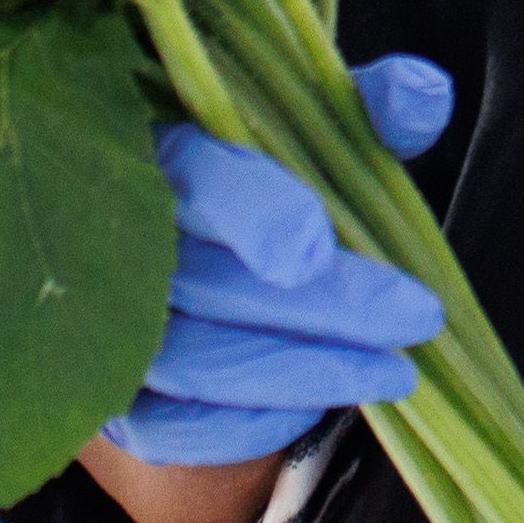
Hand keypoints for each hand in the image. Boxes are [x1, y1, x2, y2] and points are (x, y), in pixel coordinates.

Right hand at [101, 56, 455, 467]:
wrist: (177, 255)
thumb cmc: (250, 181)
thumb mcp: (304, 128)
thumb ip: (361, 108)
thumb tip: (423, 94)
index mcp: (158, 150)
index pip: (198, 180)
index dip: (255, 215)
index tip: (318, 249)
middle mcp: (113, 238)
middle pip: (211, 283)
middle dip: (326, 307)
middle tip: (417, 318)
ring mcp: (100, 324)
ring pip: (194, 361)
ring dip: (303, 374)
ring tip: (393, 373)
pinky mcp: (109, 397)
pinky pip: (170, 428)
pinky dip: (246, 426)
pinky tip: (314, 405)